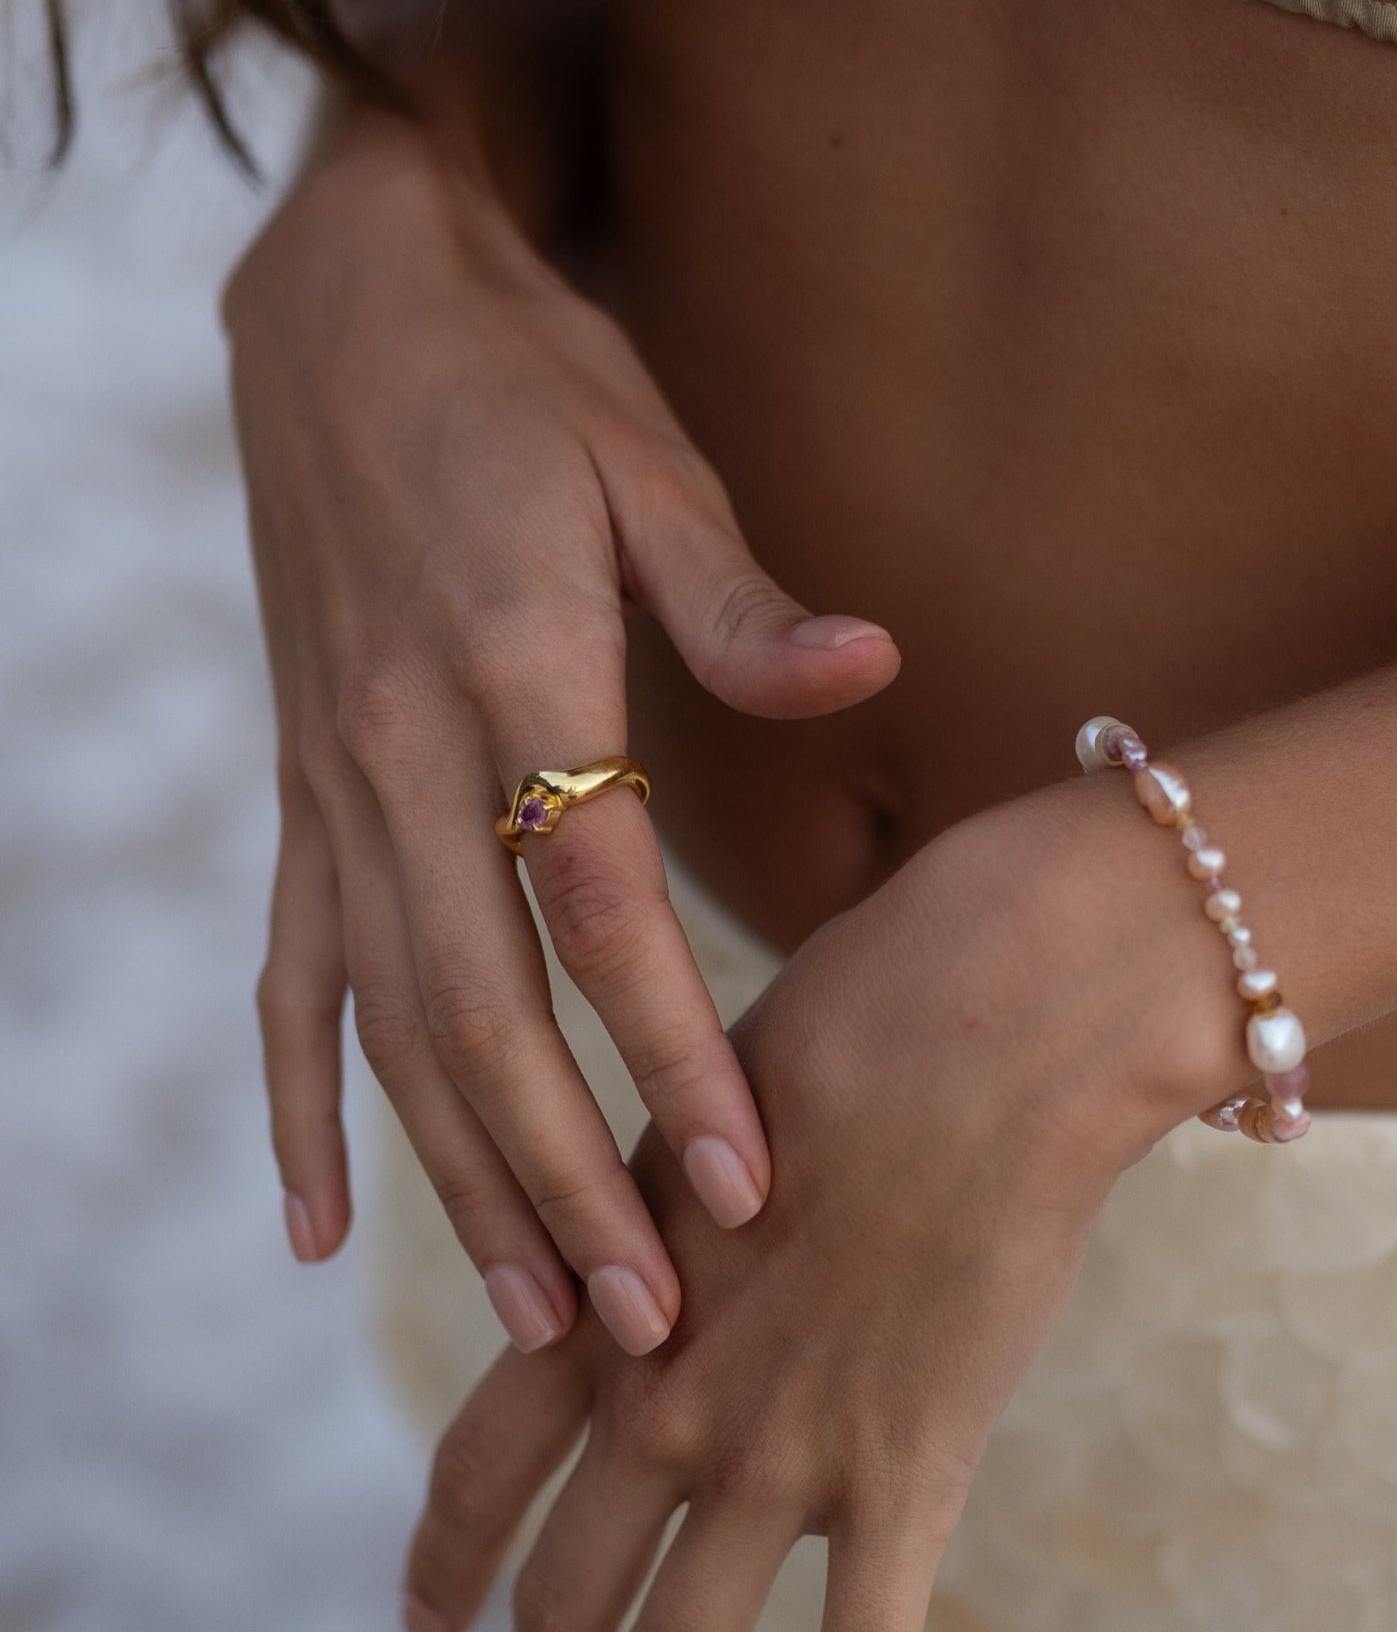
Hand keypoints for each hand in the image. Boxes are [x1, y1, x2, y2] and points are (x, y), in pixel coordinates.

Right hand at [229, 107, 899, 1354]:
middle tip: (648, 1326)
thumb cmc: (526, 382)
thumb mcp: (646, 460)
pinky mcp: (300, 799)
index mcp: (508, 663)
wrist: (340, 306)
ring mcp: (333, 786)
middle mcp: (400, 746)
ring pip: (388, 1024)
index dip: (670, 1050)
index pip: (594, 901)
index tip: (746, 1179)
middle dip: (569, 1177)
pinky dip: (302, 1105)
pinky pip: (292, 976)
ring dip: (461, 1179)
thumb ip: (741, 600)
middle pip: (483, 1007)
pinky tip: (328, 1226)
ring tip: (537, 1318)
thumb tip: (869, 670)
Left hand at [398, 790, 1213, 1631]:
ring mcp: (774, 1452)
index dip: (445, 1557)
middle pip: (565, 1593)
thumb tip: (662, 1249)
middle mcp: (657, 1395)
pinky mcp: (904, 1479)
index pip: (477, 1466)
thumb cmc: (861, 1024)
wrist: (992, 1018)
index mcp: (598, 1299)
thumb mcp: (702, 1117)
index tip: (423, 1622)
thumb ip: (664, 1217)